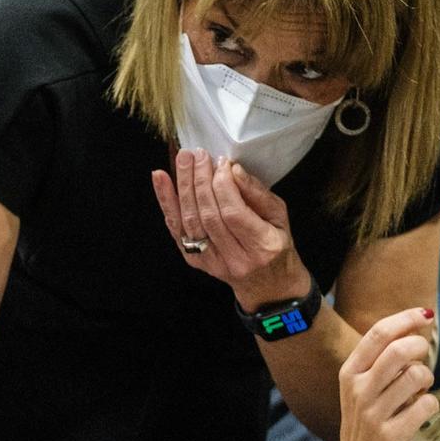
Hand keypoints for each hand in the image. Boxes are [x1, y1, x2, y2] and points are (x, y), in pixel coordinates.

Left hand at [151, 150, 307, 308]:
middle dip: (200, 181)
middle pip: (209, 215)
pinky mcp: (195, 261)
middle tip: (198, 155)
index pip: (234, 213)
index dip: (223, 185)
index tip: (221, 162)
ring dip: (183, 186)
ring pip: (190, 221)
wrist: (268, 285)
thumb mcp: (279, 217)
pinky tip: (160, 178)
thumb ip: (257, 193)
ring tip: (184, 159)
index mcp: (262, 246)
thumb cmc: (276, 245)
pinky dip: (166, 202)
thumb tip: (233, 170)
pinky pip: (176, 229)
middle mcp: (235, 258)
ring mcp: (212, 262)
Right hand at [336, 307, 439, 440]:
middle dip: (421, 347)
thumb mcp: (362, 389)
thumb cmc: (367, 423)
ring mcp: (373, 413)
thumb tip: (416, 329)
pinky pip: (427, 404)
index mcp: (349, 373)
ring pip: (417, 375)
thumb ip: (383, 361)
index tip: (424, 314)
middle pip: (399, 350)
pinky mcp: (391, 434)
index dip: (405, 319)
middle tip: (423, 356)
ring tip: (420, 389)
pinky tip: (420, 411)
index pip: (378, 334)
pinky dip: (431, 404)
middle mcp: (358, 390)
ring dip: (427, 378)